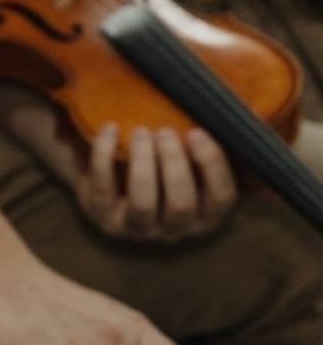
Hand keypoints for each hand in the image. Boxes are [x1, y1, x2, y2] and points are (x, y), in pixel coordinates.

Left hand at [74, 123, 236, 240]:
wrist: (111, 178)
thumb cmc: (162, 164)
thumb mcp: (189, 158)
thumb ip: (209, 143)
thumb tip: (240, 115)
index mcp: (205, 215)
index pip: (221, 197)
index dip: (212, 164)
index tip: (196, 132)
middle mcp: (174, 229)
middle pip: (181, 203)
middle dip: (174, 162)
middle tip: (164, 131)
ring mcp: (137, 229)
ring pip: (143, 203)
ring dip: (143, 163)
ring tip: (140, 132)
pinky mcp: (104, 220)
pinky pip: (103, 189)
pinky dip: (104, 155)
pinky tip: (110, 130)